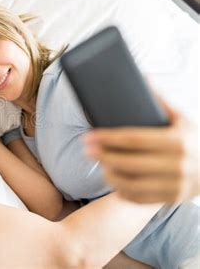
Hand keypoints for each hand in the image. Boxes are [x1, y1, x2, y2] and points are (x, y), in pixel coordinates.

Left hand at [83, 96, 198, 202]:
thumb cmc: (193, 140)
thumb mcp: (182, 119)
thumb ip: (162, 101)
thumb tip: (143, 77)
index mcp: (178, 141)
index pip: (133, 139)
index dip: (108, 138)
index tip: (89, 136)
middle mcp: (178, 164)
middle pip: (129, 162)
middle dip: (103, 155)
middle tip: (86, 149)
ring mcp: (176, 184)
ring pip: (132, 183)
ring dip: (109, 174)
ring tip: (99, 164)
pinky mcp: (172, 198)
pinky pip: (140, 198)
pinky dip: (121, 190)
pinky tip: (112, 180)